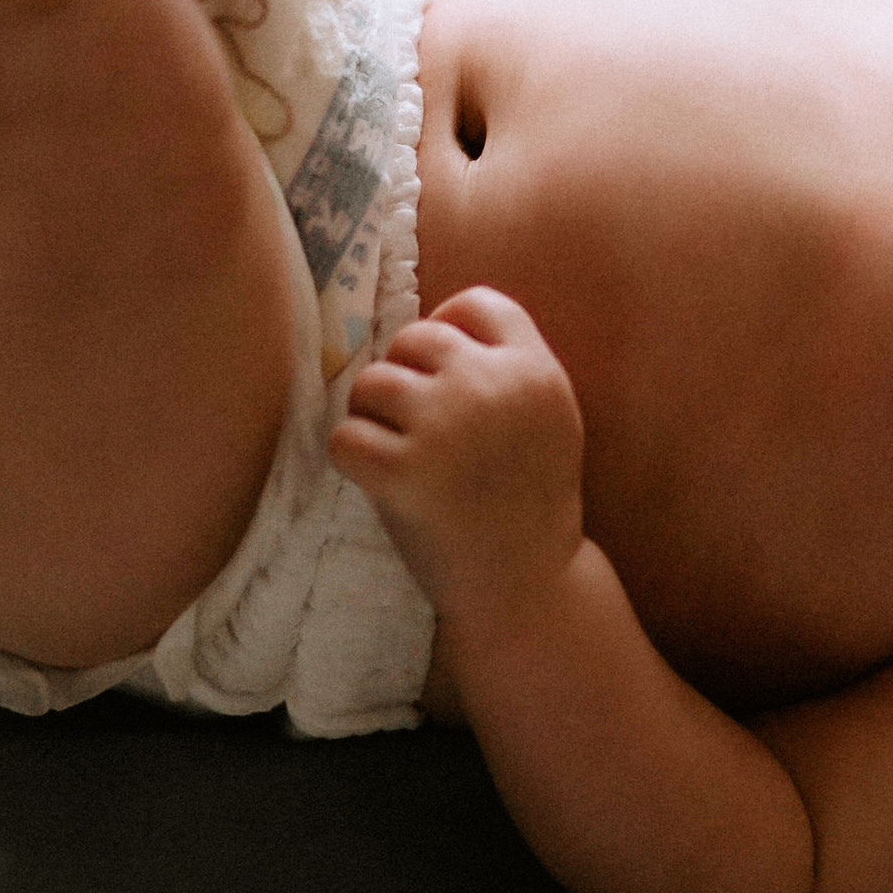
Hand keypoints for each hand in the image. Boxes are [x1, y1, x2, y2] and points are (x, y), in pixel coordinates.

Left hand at [330, 289, 586, 622]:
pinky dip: (351, 459)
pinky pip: (344, 436)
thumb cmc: (528, 504)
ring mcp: (446, 427)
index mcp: (535, 371)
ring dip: (372, 418)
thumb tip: (427, 328)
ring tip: (398, 456)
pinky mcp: (404, 472)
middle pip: (414, 339)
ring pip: (371, 383)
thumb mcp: (548, 418)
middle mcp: (492, 387)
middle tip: (415, 429)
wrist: (528, 588)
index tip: (442, 373)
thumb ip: (507, 368)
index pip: (477, 304)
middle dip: (404, 378)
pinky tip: (379, 482)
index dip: (449, 327)